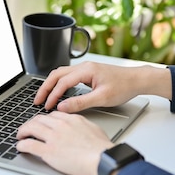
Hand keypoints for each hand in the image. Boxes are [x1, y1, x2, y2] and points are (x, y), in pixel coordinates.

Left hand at [16, 111, 113, 174]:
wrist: (101, 158)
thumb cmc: (101, 147)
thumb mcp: (92, 128)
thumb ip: (81, 125)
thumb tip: (78, 127)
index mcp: (71, 119)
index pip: (52, 115)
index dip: (44, 120)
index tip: (41, 124)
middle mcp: (60, 125)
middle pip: (38, 119)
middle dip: (30, 123)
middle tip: (27, 129)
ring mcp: (53, 138)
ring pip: (31, 129)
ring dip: (23, 132)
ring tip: (20, 136)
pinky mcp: (48, 151)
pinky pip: (29, 145)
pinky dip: (22, 145)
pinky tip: (20, 147)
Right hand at [34, 61, 170, 112]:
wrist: (137, 80)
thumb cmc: (124, 87)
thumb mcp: (102, 98)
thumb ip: (80, 103)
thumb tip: (63, 107)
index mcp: (86, 70)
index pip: (62, 83)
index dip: (52, 95)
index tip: (47, 107)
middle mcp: (84, 67)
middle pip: (56, 75)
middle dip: (45, 88)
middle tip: (37, 101)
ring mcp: (85, 69)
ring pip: (61, 74)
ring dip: (51, 85)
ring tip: (44, 97)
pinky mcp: (88, 73)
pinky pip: (68, 76)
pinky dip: (59, 84)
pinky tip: (58, 93)